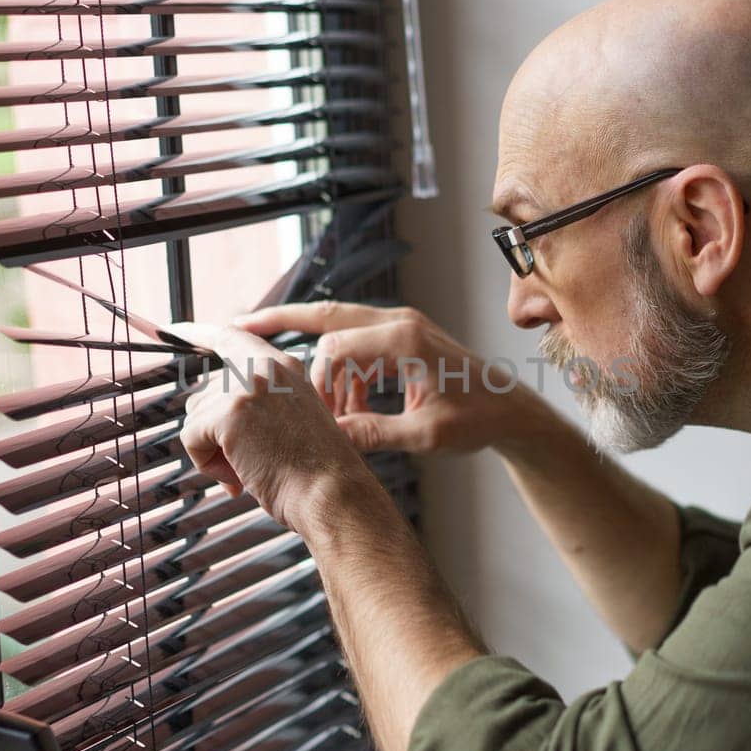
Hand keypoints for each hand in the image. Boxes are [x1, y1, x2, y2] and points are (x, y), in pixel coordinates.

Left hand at [168, 321, 390, 535]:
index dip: (199, 333)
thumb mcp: (289, 420)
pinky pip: (191, 438)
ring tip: (251, 466)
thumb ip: (255, 402)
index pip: (232, 336)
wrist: (332, 495)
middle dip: (214, 431)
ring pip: (196, 417)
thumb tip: (204, 411)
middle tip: (249, 458)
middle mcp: (265, 368)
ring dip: (214, 451)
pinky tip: (240, 473)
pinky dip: (207, 464)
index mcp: (284, 367)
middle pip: (205, 392)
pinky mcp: (230, 411)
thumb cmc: (315, 472)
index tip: (175, 330)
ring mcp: (247, 386)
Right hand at [232, 302, 528, 455]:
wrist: (511, 411)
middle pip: (326, 312)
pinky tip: (344, 403)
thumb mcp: (425, 435)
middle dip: (281, 319)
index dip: (317, 380)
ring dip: (322, 364)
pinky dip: (343, 369)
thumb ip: (374, 433)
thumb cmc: (478, 420)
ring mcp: (402, 325)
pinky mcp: (404, 337)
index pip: (335, 344)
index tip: (319, 415)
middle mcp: (400, 321)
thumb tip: (328, 438)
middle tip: (238, 325)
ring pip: (339, 327)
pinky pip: (358, 343)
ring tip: (314, 402)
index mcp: (405, 339)